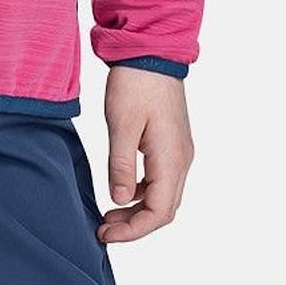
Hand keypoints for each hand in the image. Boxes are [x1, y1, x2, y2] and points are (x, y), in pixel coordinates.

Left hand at [97, 65, 193, 243]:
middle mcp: (181, 160)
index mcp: (171, 159)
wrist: (152, 50)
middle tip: (104, 229)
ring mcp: (179, 151)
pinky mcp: (172, 142)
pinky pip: (161, 178)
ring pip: (163, 195)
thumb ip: (120, 165)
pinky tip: (121, 188)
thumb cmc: (135, 84)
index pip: (158, 213)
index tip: (106, 234)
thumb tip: (118, 201)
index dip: (133, 230)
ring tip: (109, 214)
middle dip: (135, 225)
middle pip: (164, 209)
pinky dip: (142, 191)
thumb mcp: (121, 124)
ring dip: (138, 209)